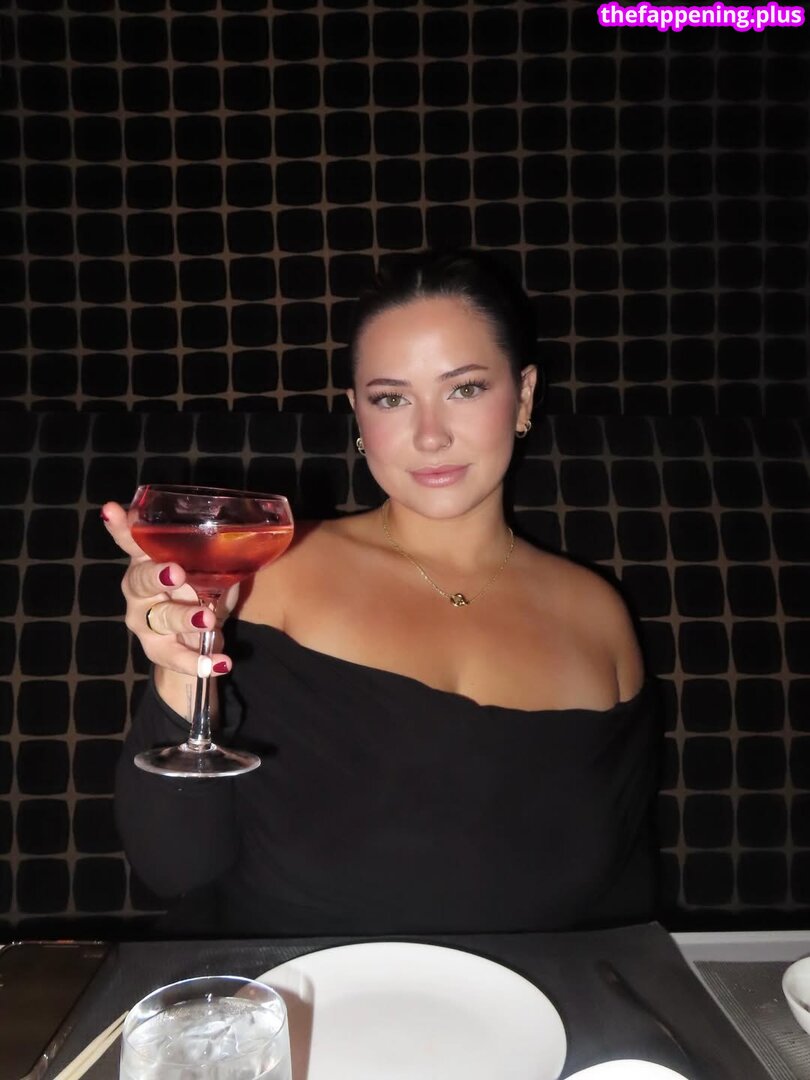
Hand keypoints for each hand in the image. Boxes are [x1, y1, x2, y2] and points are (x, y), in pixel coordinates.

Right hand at [101, 502, 237, 677]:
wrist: (192, 643)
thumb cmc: (197, 592)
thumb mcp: (207, 572)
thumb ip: (215, 560)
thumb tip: (245, 542)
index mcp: (149, 561)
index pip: (132, 541)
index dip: (121, 528)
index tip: (112, 510)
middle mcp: (139, 590)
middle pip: (139, 580)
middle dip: (156, 575)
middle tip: (177, 572)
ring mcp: (144, 621)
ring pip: (159, 618)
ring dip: (184, 618)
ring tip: (209, 621)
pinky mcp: (156, 649)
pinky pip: (175, 656)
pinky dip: (198, 661)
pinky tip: (221, 663)